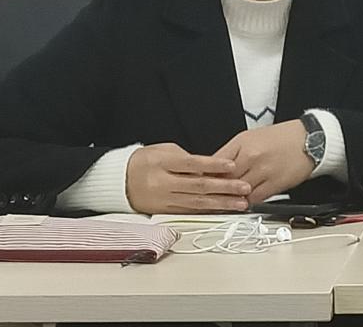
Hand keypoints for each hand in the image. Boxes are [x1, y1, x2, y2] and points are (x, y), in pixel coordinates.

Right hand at [125, 143, 250, 213]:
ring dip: (221, 204)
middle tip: (244, 188)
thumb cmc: (142, 162)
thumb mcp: (161, 151)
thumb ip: (184, 158)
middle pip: (198, 186)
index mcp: (161, 163)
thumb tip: (207, 168)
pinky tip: (222, 210)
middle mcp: (163, 183)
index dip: (213, 166)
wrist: (119, 182)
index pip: (192, 165)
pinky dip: (208, 211)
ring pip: (197, 203)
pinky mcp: (165, 212)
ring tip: (240, 203)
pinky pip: (190, 212)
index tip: (232, 167)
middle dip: (224, 188)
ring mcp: (164, 200)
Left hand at [213, 120, 313, 205]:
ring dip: (230, 198)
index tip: (199, 181)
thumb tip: (215, 168)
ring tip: (221, 203)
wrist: (309, 140)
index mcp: (242, 143)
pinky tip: (241, 203)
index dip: (205, 174)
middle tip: (206, 197)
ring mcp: (263, 172)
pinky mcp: (275, 185)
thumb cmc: (280, 138)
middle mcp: (251, 157)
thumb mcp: (249, 137)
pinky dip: (246, 202)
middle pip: (225, 179)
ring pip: (239, 192)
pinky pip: (255, 198)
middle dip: (215, 188)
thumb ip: (231, 153)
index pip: (216, 162)